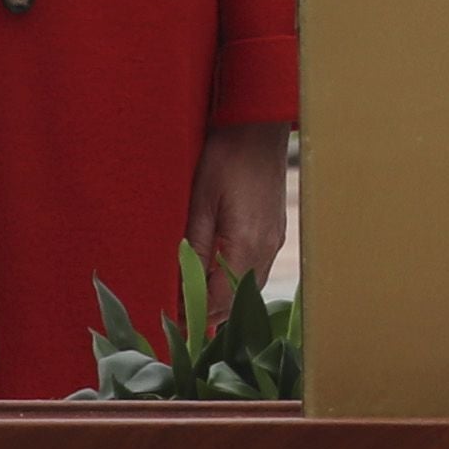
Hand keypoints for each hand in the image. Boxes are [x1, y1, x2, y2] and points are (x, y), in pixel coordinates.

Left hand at [187, 124, 293, 299]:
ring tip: (193, 297)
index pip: (221, 300)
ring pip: (249, 286)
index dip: (196, 314)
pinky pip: (256, 268)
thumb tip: (182, 289)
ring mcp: (276, 240)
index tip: (173, 321)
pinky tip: (215, 273)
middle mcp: (267, 248)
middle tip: (179, 314)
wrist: (258, 126)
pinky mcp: (276, 231)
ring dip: (223, 296)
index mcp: (247, 244)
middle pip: (238, 300)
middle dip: (210, 311)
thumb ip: (194, 250)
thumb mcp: (200, 203)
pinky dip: (236, 279)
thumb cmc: (225, 157)